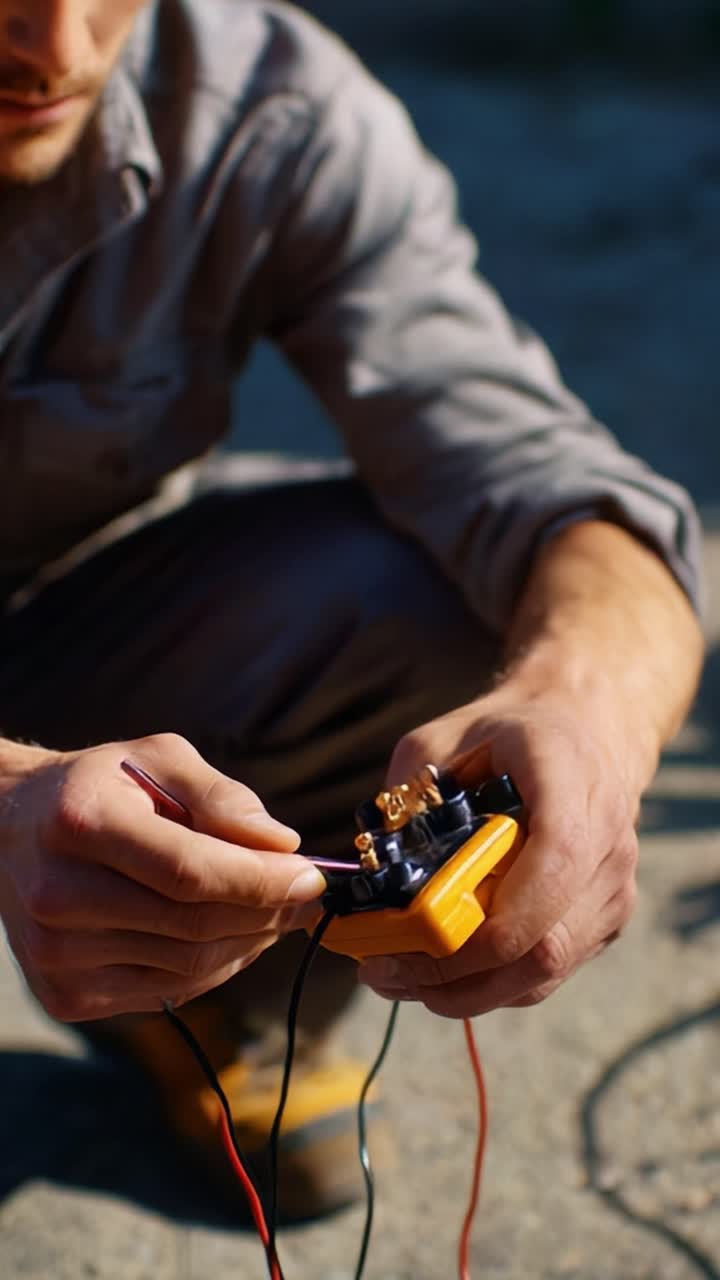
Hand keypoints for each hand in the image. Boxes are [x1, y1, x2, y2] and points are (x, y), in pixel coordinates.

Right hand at [0, 734, 324, 1019]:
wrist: (13, 830)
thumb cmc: (102, 787)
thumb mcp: (159, 759)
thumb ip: (222, 797)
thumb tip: (283, 846)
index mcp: (81, 822)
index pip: (188, 871)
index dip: (260, 881)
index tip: (312, 876)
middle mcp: (59, 895)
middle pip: (193, 925)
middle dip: (267, 913)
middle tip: (306, 895)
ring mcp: (57, 955)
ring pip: (188, 967)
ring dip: (249, 943)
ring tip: (274, 912)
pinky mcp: (65, 995)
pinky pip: (169, 993)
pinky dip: (215, 968)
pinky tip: (232, 936)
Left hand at [359, 685, 641, 1016]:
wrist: (583, 731)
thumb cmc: (505, 735)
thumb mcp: (443, 738)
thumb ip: (408, 793)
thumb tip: (371, 867)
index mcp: (569, 780)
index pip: (554, 863)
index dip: (494, 919)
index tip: (419, 938)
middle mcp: (606, 840)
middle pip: (545, 941)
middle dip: (459, 974)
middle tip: (385, 972)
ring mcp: (612, 887)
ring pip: (544, 971)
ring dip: (466, 990)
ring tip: (397, 978)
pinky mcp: (605, 920)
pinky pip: (545, 973)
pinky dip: (489, 984)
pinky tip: (437, 973)